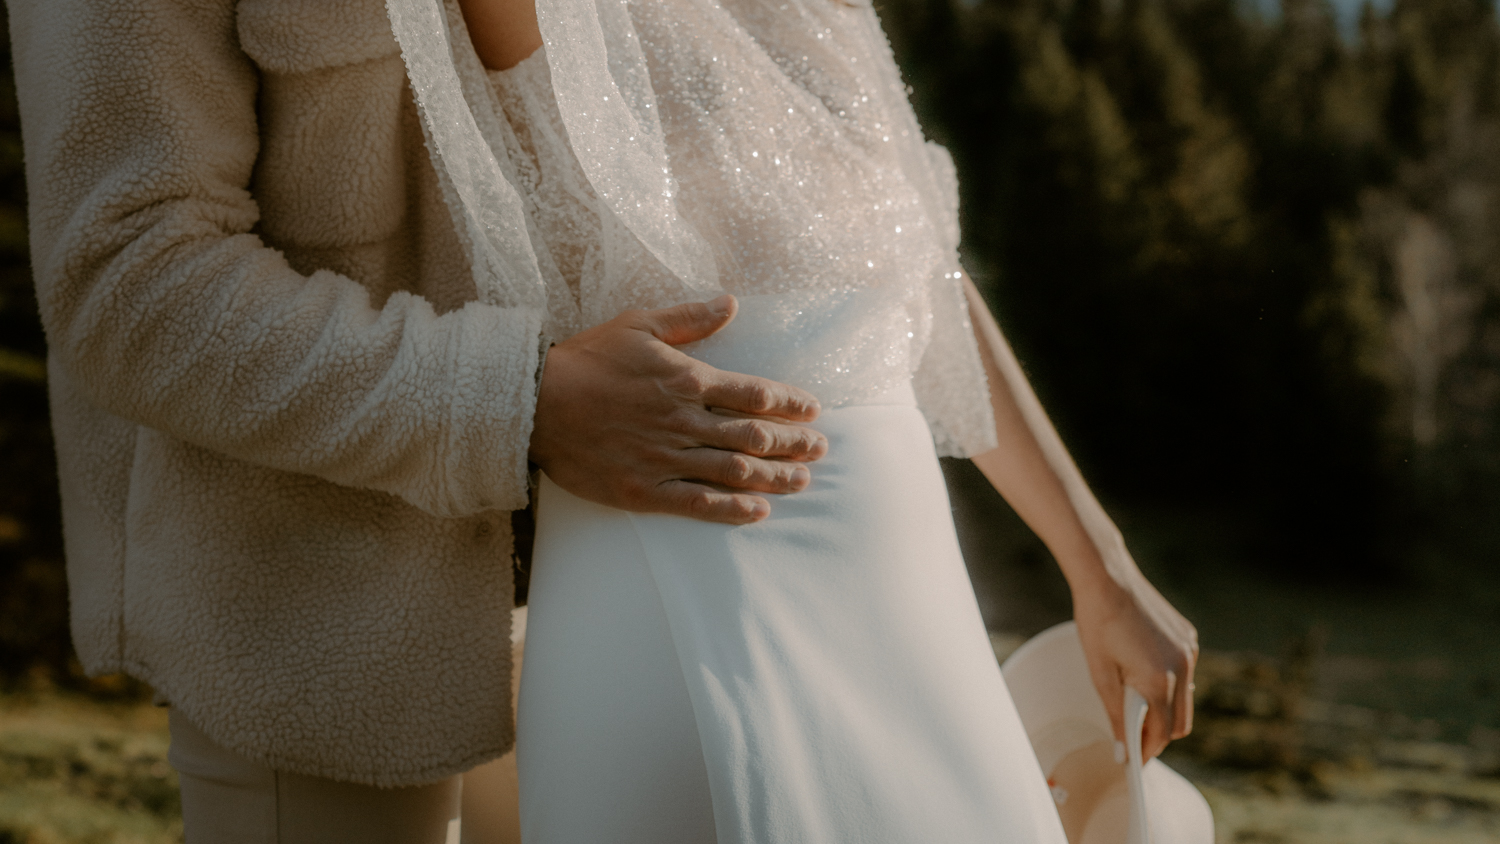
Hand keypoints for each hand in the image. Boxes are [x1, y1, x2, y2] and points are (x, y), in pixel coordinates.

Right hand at [529, 295, 826, 523]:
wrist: (533, 403)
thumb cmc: (586, 360)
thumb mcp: (639, 324)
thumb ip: (690, 318)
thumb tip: (731, 302)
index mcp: (686, 379)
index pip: (754, 393)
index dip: (789, 404)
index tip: (812, 410)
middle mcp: (683, 421)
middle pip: (754, 435)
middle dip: (793, 443)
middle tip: (820, 449)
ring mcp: (665, 458)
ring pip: (734, 471)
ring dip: (774, 478)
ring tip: (802, 481)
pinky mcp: (644, 489)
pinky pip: (698, 504)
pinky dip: (732, 510)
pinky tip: (758, 512)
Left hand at [1070, 555, 1198, 760]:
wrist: (1107, 578)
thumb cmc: (1096, 623)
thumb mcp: (1101, 674)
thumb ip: (1116, 715)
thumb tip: (1123, 750)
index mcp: (1159, 680)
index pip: (1162, 733)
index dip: (1147, 751)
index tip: (1133, 761)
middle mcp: (1183, 667)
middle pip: (1180, 722)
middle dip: (1158, 736)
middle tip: (1133, 740)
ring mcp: (1189, 651)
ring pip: (1185, 697)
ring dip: (1165, 709)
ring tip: (1135, 707)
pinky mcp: (1188, 637)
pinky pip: (1184, 672)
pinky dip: (1169, 683)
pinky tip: (1144, 674)